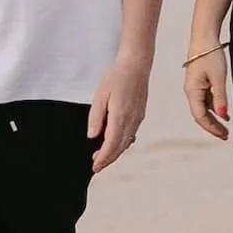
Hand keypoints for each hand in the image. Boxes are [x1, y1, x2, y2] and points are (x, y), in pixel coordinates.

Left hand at [87, 52, 150, 172]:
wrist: (137, 64)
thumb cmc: (116, 77)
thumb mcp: (100, 95)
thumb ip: (96, 117)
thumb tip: (92, 137)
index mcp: (120, 117)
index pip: (111, 145)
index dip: (103, 159)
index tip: (94, 168)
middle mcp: (131, 121)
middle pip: (120, 148)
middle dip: (108, 159)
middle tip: (95, 166)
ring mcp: (137, 119)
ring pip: (126, 142)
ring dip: (115, 152)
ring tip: (102, 156)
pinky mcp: (140, 115)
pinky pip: (131, 134)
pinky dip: (122, 143)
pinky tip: (114, 141)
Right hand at [183, 41, 229, 141]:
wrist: (205, 37)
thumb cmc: (211, 55)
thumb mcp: (219, 77)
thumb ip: (220, 97)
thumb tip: (224, 116)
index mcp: (192, 91)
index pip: (200, 117)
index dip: (212, 128)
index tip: (224, 135)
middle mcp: (191, 91)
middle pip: (201, 115)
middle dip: (213, 127)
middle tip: (226, 136)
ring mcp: (195, 87)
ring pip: (204, 108)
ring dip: (214, 118)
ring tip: (226, 128)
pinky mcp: (200, 82)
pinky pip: (206, 100)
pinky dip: (215, 108)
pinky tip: (224, 113)